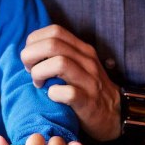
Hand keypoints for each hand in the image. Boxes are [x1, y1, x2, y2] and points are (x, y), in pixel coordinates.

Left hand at [21, 24, 122, 141]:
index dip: (35, 41)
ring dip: (39, 72)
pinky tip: (51, 96)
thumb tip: (29, 50)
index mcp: (82, 49)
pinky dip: (53, 93)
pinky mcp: (88, 101)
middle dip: (31, 55)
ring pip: (59, 63)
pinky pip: (68, 92)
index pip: (54, 31)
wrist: (114, 114)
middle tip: (29, 70)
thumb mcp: (77, 65)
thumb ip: (59, 54)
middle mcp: (87, 61)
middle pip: (52, 44)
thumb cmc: (87, 89)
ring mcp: (89, 80)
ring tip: (38, 83)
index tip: (30, 57)